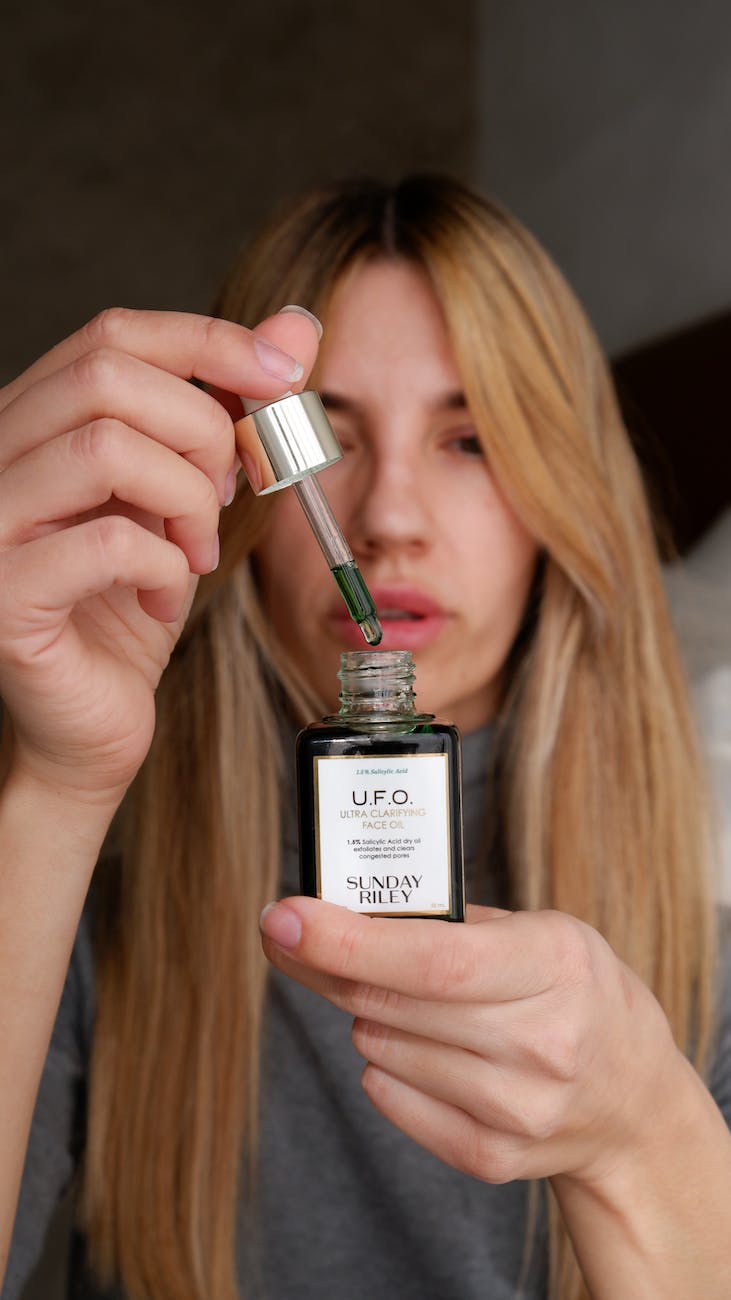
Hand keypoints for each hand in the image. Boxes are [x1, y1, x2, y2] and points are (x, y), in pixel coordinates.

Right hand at [0, 307, 319, 804]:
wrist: (90, 722)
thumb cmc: (130, 609)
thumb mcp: (190, 500)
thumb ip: (229, 413)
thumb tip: (295, 327)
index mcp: (32, 421)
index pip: (114, 334)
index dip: (209, 342)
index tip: (285, 377)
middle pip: (108, 375)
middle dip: (202, 430)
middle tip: (230, 492)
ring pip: (106, 447)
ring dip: (187, 500)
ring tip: (196, 552)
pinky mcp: (3, 594)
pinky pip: (108, 541)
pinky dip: (165, 569)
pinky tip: (165, 600)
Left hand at [260, 897, 679, 1185]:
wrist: (632, 1099)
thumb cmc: (573, 992)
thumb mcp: (543, 932)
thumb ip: (454, 921)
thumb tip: (347, 905)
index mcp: (554, 966)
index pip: (433, 960)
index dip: (347, 942)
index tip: (282, 919)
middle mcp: (541, 1043)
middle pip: (391, 1005)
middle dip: (324, 966)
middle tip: (291, 936)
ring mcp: (518, 1108)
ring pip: (380, 1049)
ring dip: (364, 1013)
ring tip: (397, 998)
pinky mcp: (492, 1155)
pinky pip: (392, 1101)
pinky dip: (382, 1065)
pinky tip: (410, 1046)